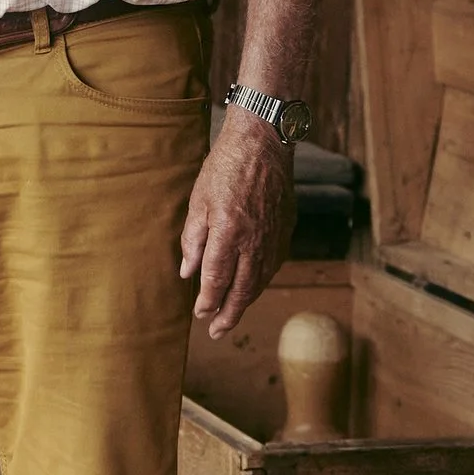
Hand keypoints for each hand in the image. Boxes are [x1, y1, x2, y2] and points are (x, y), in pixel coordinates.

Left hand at [179, 107, 293, 335]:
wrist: (264, 142)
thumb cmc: (225, 167)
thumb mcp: (198, 201)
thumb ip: (193, 240)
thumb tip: (187, 273)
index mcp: (229, 233)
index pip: (217, 280)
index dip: (208, 301)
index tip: (199, 314)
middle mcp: (255, 241)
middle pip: (242, 290)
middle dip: (229, 314)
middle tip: (217, 332)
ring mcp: (274, 237)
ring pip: (260, 281)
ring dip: (246, 302)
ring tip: (232, 315)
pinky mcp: (286, 231)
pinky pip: (273, 266)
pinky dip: (261, 282)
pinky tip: (252, 288)